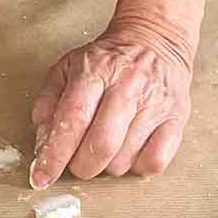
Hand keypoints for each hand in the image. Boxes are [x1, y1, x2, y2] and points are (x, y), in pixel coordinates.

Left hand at [29, 18, 192, 186]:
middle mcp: (127, 86)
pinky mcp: (177, 118)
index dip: (54, 154)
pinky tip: (130, 152)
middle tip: (77, 164)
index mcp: (96, 70)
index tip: (41, 177)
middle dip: (81, 166)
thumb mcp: (68, 66)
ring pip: (125, 159)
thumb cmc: (107, 59)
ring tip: (106, 148)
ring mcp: (155, 103)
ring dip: (108, 166)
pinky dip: (138, 167)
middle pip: (101, 144)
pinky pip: (155, 162)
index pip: (73, 118)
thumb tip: (41, 138)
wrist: (155, 39)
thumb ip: (49, 99)